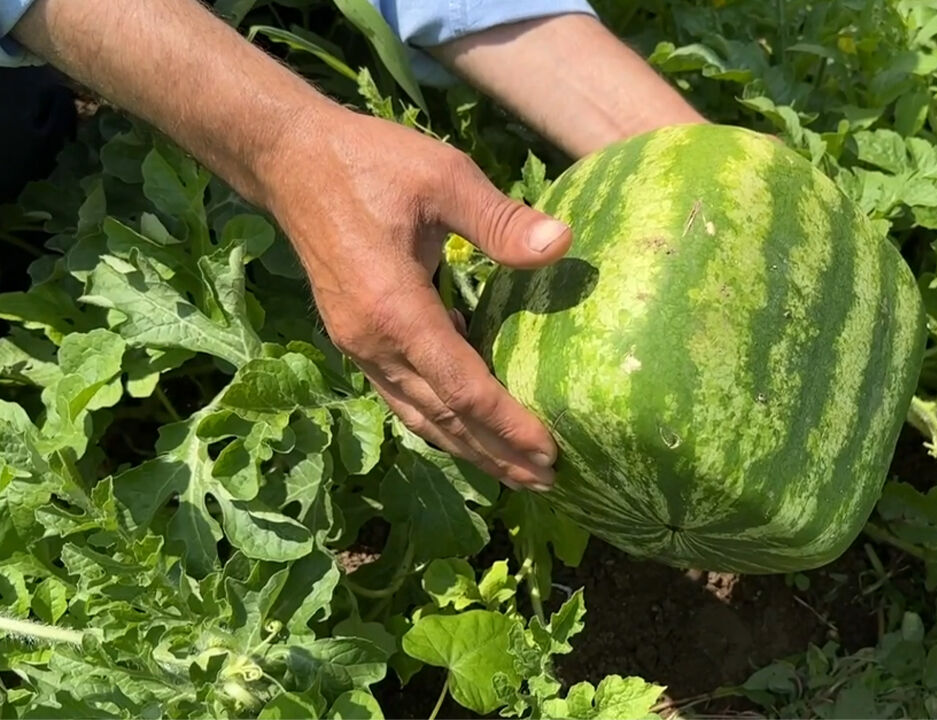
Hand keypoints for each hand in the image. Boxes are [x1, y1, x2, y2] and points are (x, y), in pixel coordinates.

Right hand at [268, 109, 570, 490]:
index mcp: (396, 311)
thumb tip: (560, 245)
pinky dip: (441, 420)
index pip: (463, 389)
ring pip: (420, 416)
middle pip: (443, 419)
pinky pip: (404, 395)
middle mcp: (374, 343)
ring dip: (469, 448)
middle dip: (496, 455)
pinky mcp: (357, 339)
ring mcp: (360, 345)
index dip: (509, 426)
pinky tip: (472, 425)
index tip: (551, 453)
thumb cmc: (369, 162)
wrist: (290, 160)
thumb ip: (499, 219)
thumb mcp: (443, 177)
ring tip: (516, 472)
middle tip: (547, 482)